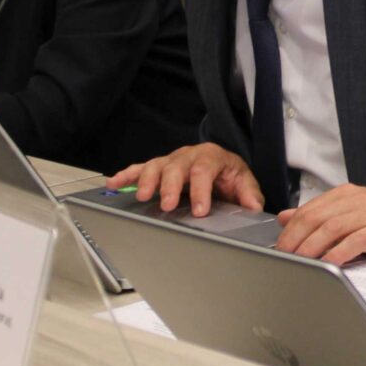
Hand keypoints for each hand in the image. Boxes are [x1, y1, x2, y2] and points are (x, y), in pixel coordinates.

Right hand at [109, 143, 263, 216]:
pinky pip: (140, 168)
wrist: (221, 169)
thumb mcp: (244, 184)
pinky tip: (113, 183)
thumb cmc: (229, 177)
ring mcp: (172, 160)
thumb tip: (253, 206)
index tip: (199, 210)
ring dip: (147, 180)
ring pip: (156, 166)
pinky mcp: (159, 167)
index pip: (205, 170)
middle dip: (170, 186)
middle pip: (176, 167)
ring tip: (141, 197)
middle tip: (166, 205)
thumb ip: (249, 194)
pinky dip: (125, 175)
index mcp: (212, 156)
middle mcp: (189, 155)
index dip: (201, 190)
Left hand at [275, 185, 365, 266]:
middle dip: (298, 239)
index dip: (291, 229)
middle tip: (286, 257)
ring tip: (302, 262)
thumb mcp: (349, 214)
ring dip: (314, 246)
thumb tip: (284, 217)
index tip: (280, 247)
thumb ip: (317, 214)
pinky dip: (340, 252)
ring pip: (334, 228)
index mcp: (345, 194)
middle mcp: (357, 199)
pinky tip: (330, 263)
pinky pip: (357, 240)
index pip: (310, 209)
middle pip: (318, 218)